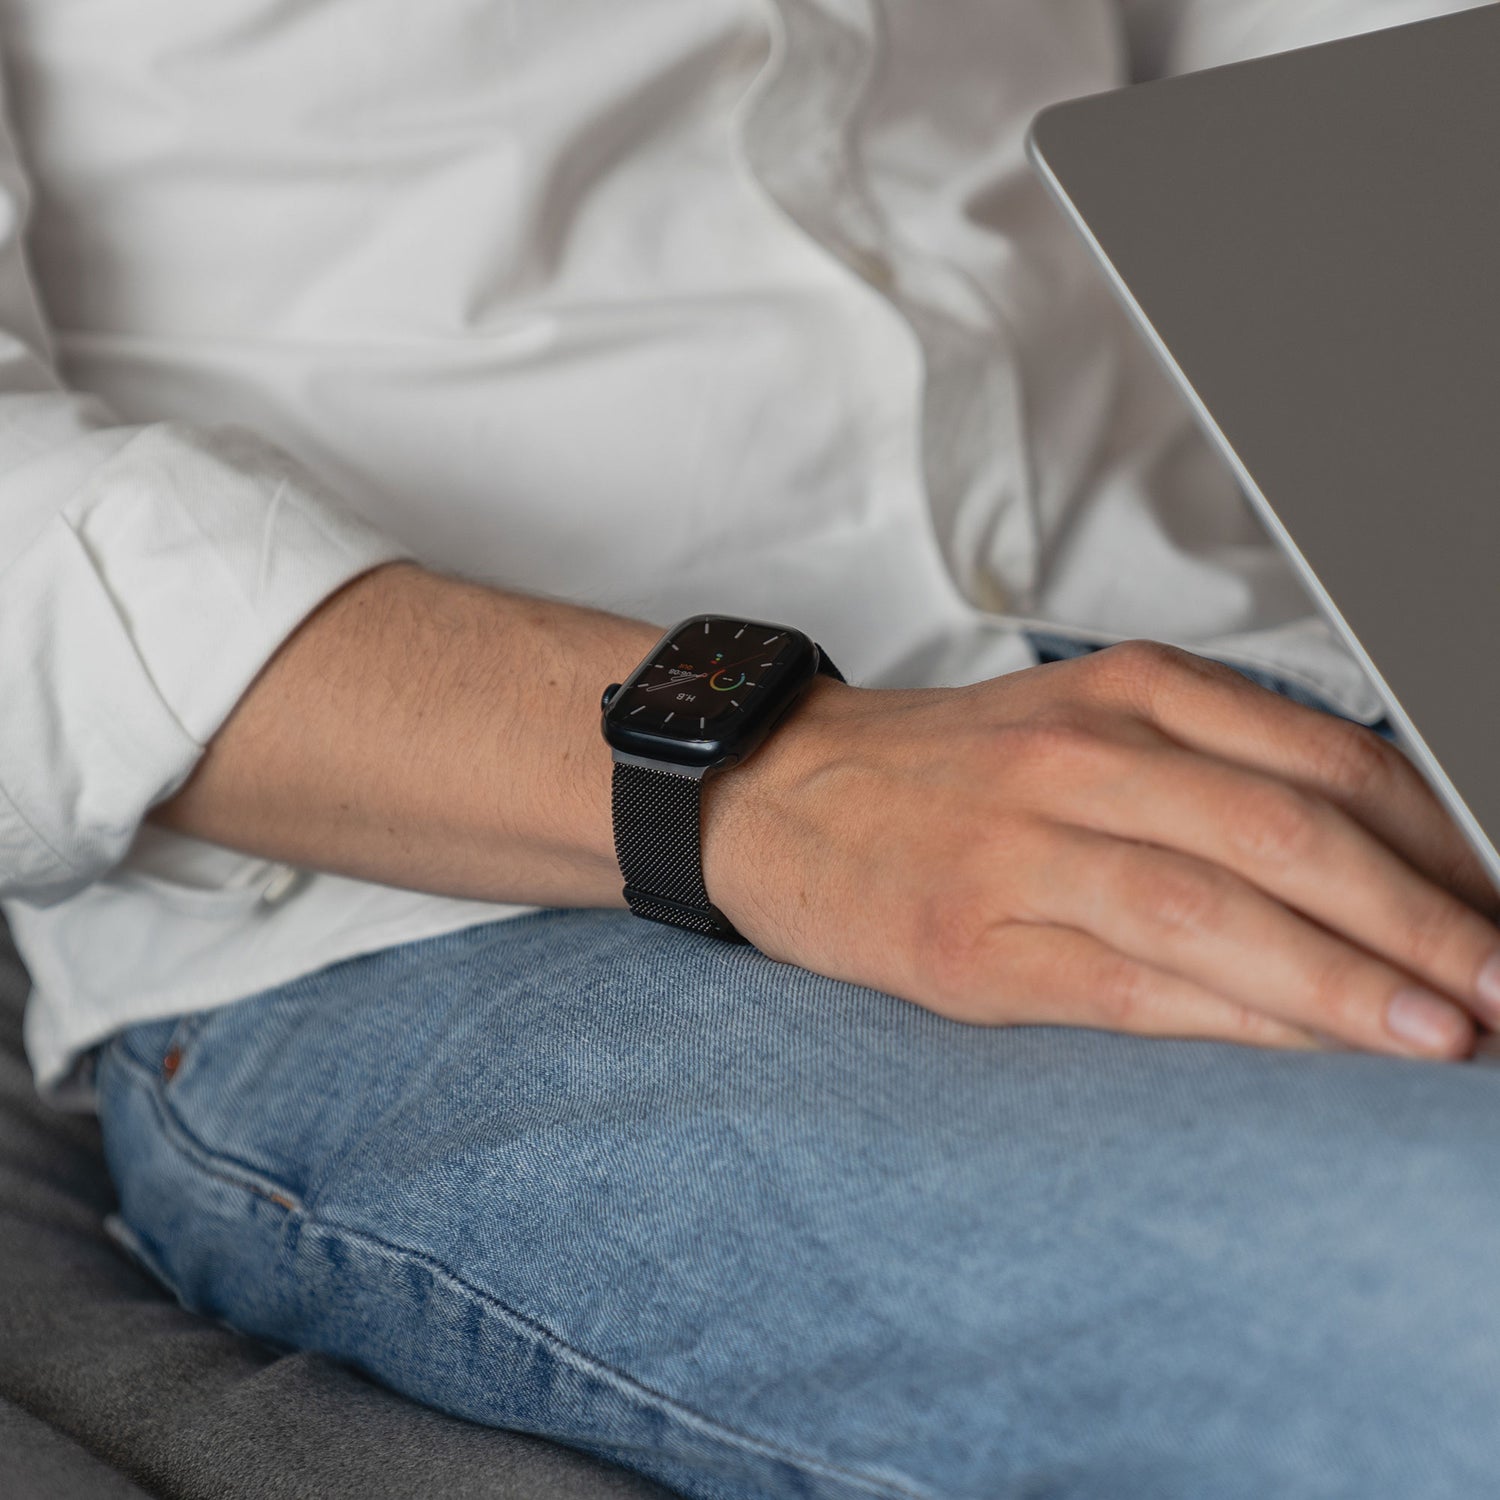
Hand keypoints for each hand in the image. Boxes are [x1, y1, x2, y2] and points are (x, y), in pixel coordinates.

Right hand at [704, 641, 1499, 1057]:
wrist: (778, 794)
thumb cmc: (949, 774)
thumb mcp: (1083, 727)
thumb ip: (1214, 773)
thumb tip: (1375, 869)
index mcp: (1128, 693)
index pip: (1327, 764)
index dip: (1440, 847)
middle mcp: (1082, 755)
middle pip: (1289, 836)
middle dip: (1426, 925)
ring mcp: (1021, 849)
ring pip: (1213, 912)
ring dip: (1346, 986)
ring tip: (1446, 1041)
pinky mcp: (972, 944)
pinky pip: (1126, 986)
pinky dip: (1231, 1025)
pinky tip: (1305, 1055)